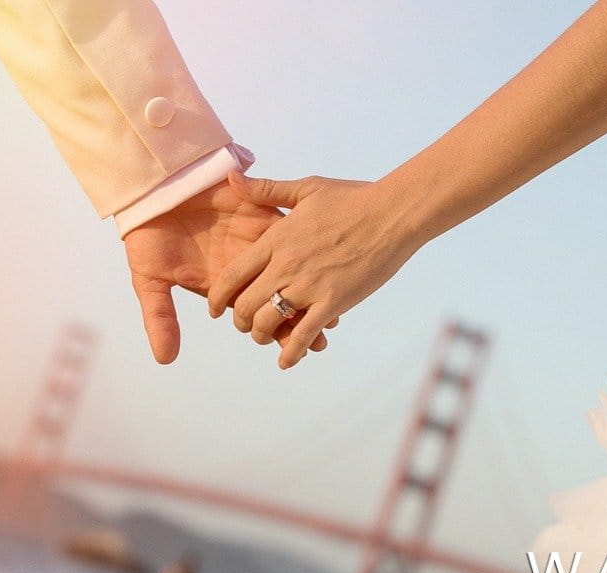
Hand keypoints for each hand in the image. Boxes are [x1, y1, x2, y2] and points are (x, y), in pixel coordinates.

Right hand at [125, 181, 333, 362]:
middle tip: (328, 327)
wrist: (148, 191)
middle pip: (284, 291)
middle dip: (306, 310)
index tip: (295, 348)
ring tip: (333, 292)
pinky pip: (287, 219)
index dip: (279, 330)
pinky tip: (318, 248)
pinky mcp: (258, 206)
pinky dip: (303, 232)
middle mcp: (247, 264)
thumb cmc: (147, 236)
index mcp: (227, 285)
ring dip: (313, 274)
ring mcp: (255, 236)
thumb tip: (166, 359)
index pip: (260, 313)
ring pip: (294, 259)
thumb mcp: (150, 280)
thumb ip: (161, 318)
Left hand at [208, 171, 420, 369]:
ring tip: (265, 337)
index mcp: (276, 239)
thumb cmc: (352, 198)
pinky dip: (291, 352)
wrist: (391, 214)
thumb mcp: (306, 189)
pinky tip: (285, 361)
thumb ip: (266, 189)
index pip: (232, 276)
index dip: (218, 297)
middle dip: (239, 321)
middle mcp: (285, 266)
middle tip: (243, 325)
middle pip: (245, 305)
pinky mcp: (332, 302)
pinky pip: (304, 335)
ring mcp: (308, 286)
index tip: (215, 309)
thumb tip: (232, 177)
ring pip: (268, 323)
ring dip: (261, 336)